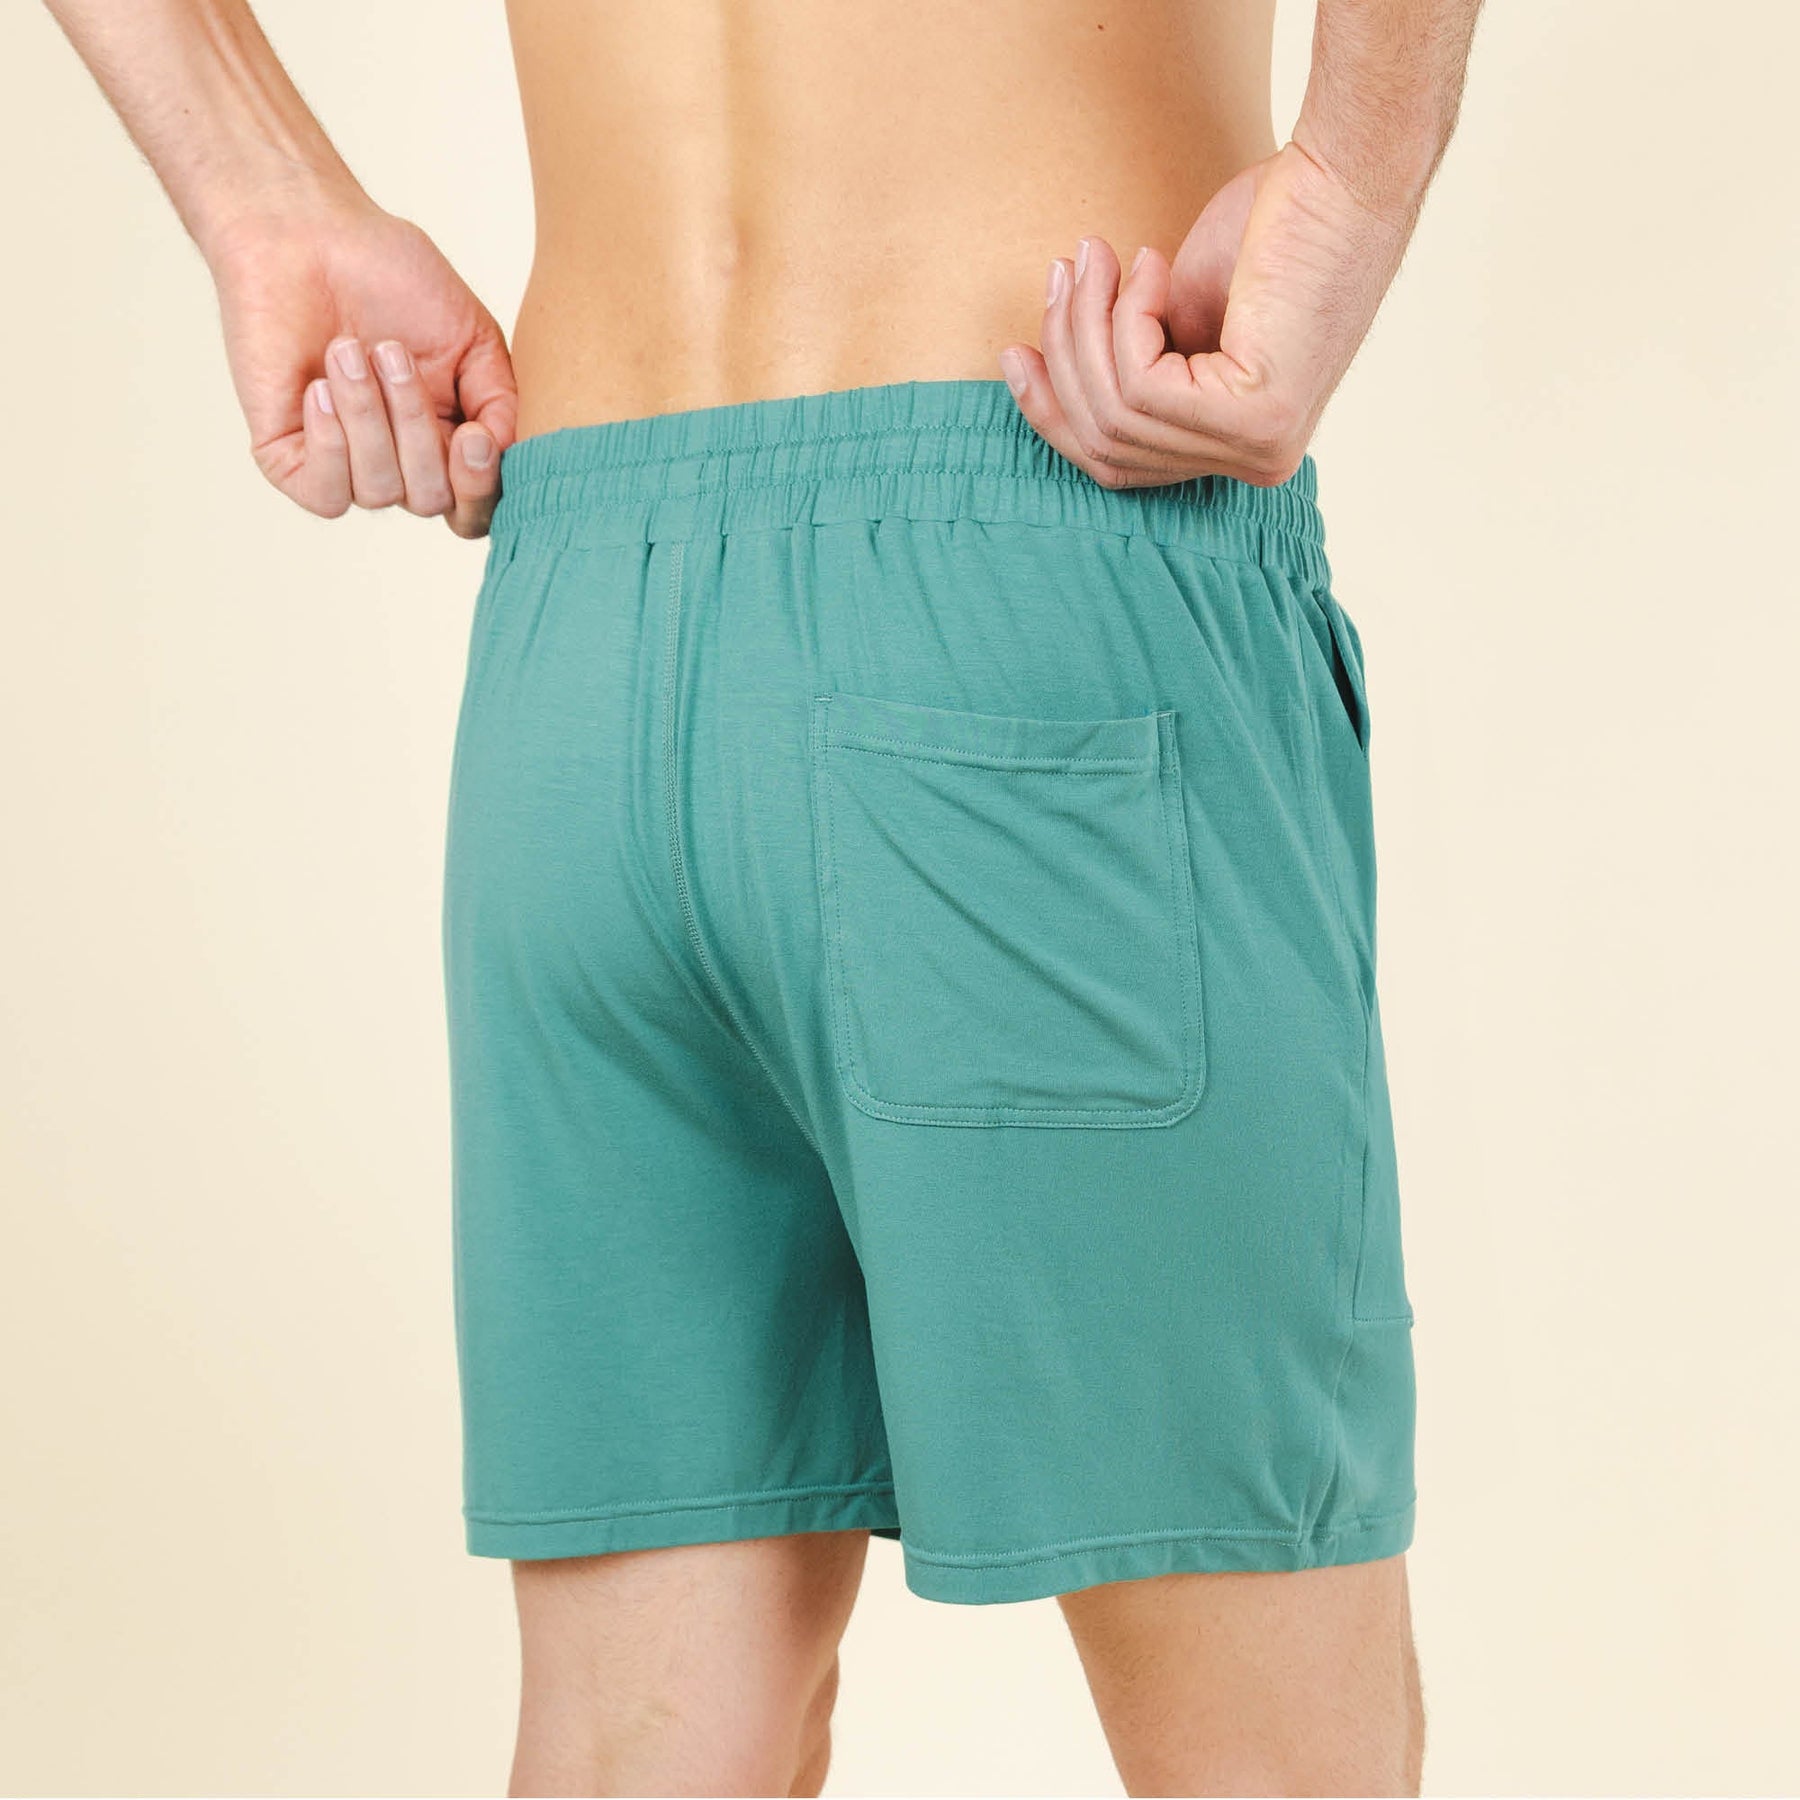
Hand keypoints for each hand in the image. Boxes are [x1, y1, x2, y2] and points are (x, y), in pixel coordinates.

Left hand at [207, 194, 518, 535]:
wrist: (300, 233)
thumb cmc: (386, 274)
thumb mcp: (474, 336)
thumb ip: (503, 403)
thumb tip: (503, 457)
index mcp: (447, 441)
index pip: (472, 508)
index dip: (478, 486)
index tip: (474, 435)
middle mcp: (398, 462)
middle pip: (430, 499)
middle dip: (415, 426)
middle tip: (392, 353)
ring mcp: (342, 464)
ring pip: (379, 491)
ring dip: (367, 414)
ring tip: (346, 349)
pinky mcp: (288, 458)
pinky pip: (326, 495)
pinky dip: (330, 443)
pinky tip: (318, 388)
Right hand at [999, 141, 1414, 489]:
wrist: (1346, 177)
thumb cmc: (1272, 229)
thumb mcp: (1181, 313)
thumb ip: (1133, 362)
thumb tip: (1051, 373)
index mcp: (1242, 450)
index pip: (1120, 462)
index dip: (1055, 413)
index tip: (1016, 352)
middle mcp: (1257, 464)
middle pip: (1108, 445)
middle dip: (1066, 356)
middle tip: (1065, 270)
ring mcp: (1260, 449)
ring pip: (1118, 415)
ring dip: (1090, 324)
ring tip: (1099, 254)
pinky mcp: (1259, 419)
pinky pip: (1143, 387)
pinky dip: (1130, 317)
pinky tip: (1154, 265)